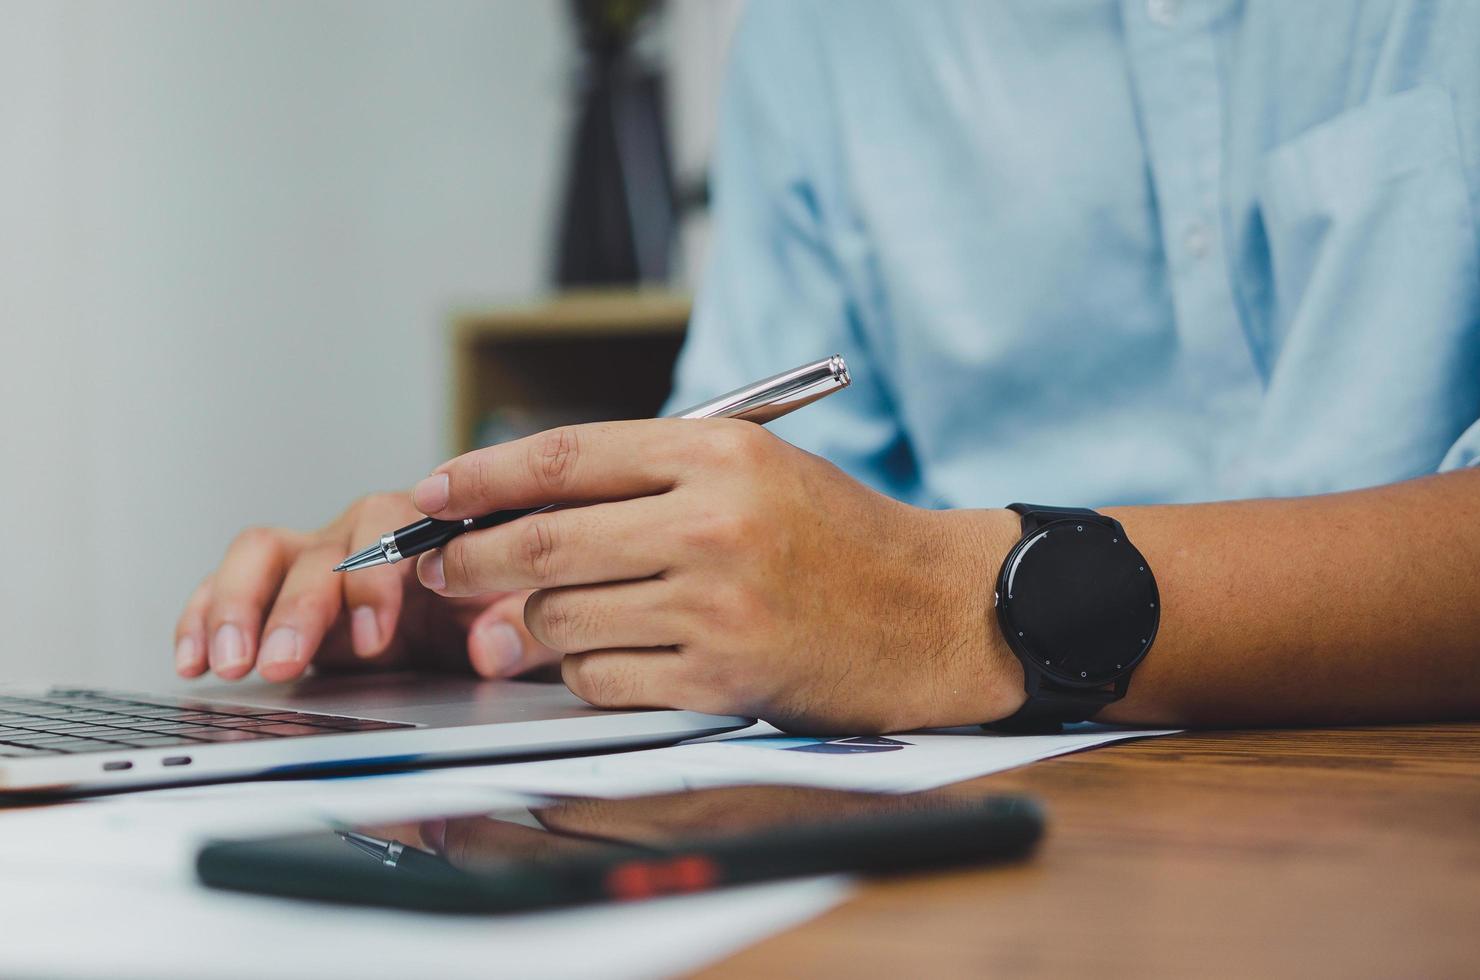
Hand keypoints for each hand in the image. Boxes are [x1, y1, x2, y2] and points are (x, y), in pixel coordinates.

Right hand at [174, 492, 560, 682]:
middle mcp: (366, 534)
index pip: (394, 533)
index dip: (376, 584)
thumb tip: (493, 649)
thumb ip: (517, 632)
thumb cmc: (496, 606)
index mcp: (429, 530)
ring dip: (238, 606)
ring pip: (264, 554)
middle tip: (281, 662)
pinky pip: (229, 586)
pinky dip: (203, 617)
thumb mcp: (521, 622)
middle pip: (321, 550)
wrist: (476, 616)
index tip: (374, 639)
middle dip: (298, 608)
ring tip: (228, 663)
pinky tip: (192, 658)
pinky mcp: (282, 589)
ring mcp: (319, 558)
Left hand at [408, 420, 1025, 732]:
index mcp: (717, 454)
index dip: (480, 476)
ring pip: (564, 617)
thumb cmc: (835, 535)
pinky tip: (616, 653)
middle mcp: (711, 524)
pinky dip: (589, 671)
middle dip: (467, 559)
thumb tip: (520, 505)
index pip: (564, 459)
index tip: (433, 493)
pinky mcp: (721, 680)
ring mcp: (715, 607)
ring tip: (555, 613)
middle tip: (437, 567)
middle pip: (542, 542)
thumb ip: (646, 477)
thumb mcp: (753, 468)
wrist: (931, 611)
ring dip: (540, 621)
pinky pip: (603, 679)